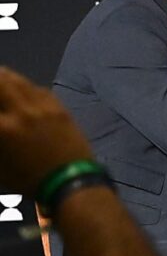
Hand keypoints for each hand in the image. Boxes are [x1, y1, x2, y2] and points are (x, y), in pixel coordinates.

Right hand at [0, 67, 94, 194]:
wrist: (71, 181)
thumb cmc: (30, 181)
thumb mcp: (0, 168)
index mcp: (2, 128)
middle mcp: (21, 111)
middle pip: (1, 82)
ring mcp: (43, 107)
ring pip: (19, 81)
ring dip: (5, 76)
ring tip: (0, 74)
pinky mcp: (60, 108)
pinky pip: (40, 90)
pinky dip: (27, 87)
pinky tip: (23, 88)